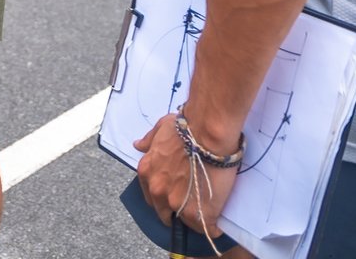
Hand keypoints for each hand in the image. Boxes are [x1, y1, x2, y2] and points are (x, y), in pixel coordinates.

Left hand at [134, 114, 238, 243]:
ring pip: (183, 220)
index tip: (174, 195)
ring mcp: (175, 203)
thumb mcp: (160, 128)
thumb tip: (138, 145)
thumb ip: (149, 140)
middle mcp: (157, 190)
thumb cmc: (186, 127)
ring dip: (193, 219)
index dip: (163, 196)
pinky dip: (211, 227)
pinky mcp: (196, 212)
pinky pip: (204, 228)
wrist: (207, 133)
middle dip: (174, 209)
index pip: (151, 193)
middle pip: (163, 211)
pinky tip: (217, 224)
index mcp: (147, 171)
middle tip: (190, 205)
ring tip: (206, 214)